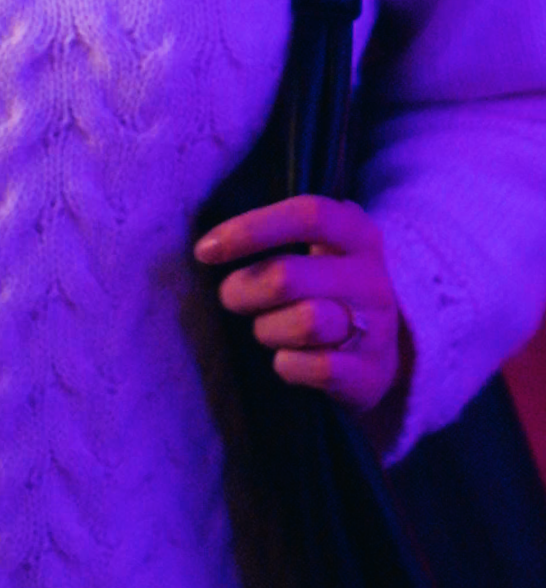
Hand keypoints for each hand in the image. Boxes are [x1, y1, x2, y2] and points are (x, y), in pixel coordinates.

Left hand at [194, 195, 411, 422]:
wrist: (382, 357)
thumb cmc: (327, 294)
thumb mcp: (317, 255)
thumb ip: (278, 239)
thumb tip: (211, 248)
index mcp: (356, 236)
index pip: (308, 215)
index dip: (251, 228)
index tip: (206, 250)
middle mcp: (371, 277)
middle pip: (286, 277)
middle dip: (243, 291)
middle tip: (234, 298)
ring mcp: (377, 326)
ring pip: (304, 323)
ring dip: (269, 330)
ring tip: (273, 330)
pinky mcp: (370, 372)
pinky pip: (314, 367)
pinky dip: (289, 366)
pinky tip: (293, 360)